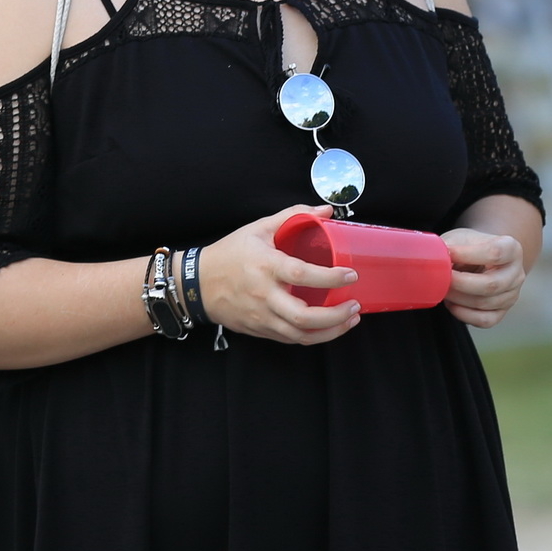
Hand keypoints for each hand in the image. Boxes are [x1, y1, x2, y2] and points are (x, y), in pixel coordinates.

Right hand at [198, 205, 359, 344]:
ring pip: (300, 334)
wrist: (196, 284)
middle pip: (304, 317)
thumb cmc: (230, 254)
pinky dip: (314, 337)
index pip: (301, 275)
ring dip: (330, 331)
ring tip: (351, 319)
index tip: (350, 274)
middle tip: (354, 305)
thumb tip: (326, 211)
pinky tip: (330, 328)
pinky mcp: (260, 330)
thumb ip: (293, 216)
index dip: (329, 277)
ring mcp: (262, 317)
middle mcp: (264, 296)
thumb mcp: (259, 228)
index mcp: (265, 266)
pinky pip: (291, 339)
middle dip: (335, 316)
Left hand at [440, 227, 525, 327]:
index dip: (468, 254)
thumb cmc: (472, 246)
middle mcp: (517, 273)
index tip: (449, 253)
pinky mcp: (501, 312)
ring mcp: (511, 295)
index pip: (495, 253)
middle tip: (441, 278)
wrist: (483, 258)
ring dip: (458, 298)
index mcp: (512, 249)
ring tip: (443, 288)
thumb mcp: (463, 238)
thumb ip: (451, 246)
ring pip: (484, 303)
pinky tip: (452, 303)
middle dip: (460, 283)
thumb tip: (434, 258)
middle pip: (491, 285)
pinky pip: (484, 320)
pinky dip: (463, 314)